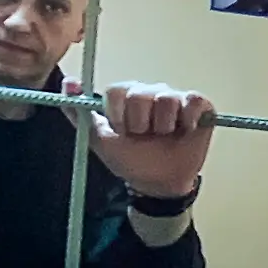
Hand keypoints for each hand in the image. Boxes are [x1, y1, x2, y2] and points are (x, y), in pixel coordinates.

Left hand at [62, 79, 214, 198]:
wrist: (158, 184)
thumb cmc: (129, 159)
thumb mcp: (98, 140)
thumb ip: (78, 113)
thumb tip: (68, 83)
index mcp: (125, 96)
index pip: (116, 92)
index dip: (119, 117)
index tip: (123, 133)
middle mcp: (149, 91)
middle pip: (140, 95)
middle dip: (140, 124)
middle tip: (145, 137)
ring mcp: (174, 97)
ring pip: (166, 99)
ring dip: (163, 127)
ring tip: (164, 137)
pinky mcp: (199, 105)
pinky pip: (194, 101)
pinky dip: (189, 119)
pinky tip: (184, 131)